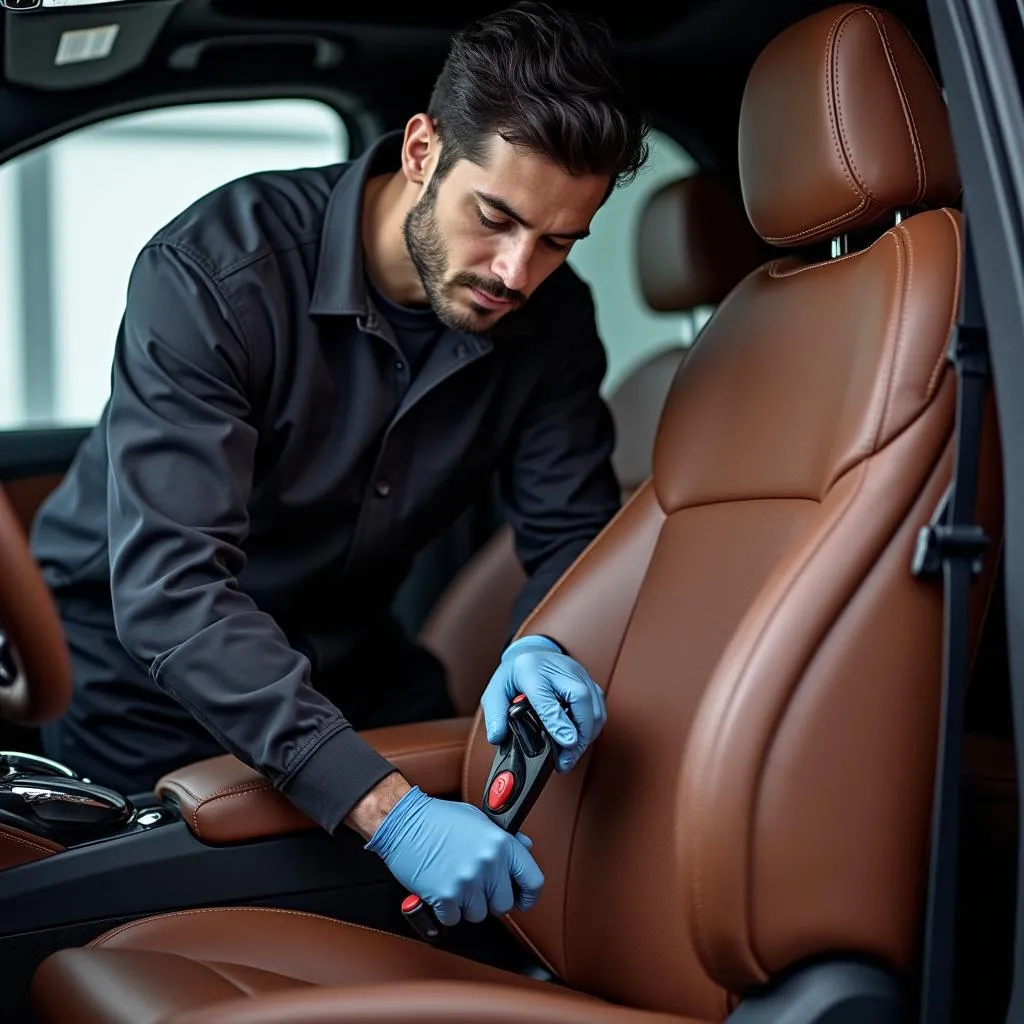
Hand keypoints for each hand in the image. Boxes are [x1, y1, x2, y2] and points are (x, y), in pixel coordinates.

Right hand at [365, 786, 544, 925]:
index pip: (533, 880)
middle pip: (504, 904)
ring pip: (478, 914)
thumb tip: (525, 849)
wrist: (404, 822)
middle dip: (490, 900)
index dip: (530, 895)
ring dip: (466, 905)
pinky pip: (453, 919)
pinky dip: (446, 910)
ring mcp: (468, 881)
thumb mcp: (479, 819)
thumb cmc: (440, 818)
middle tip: (475, 887)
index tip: (523, 900)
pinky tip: (440, 889)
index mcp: (501, 844)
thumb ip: (506, 838)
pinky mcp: (446, 896)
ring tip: (454, 882)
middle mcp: (488, 864)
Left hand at [481, 635, 606, 772]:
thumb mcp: (495, 692)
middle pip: (581, 699)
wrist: (530, 653)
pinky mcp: (588, 681)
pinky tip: (579, 741)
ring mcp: (577, 673)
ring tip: (570, 756)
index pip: (547, 698)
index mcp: (531, 669)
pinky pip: (598, 708)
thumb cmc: (514, 674)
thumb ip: (495, 714)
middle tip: (566, 759)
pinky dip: (592, 729)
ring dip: (586, 736)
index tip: (566, 743)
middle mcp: (559, 668)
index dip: (558, 722)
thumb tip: (497, 737)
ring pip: (594, 706)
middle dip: (579, 735)